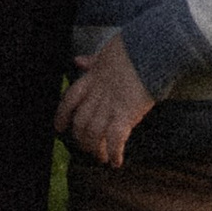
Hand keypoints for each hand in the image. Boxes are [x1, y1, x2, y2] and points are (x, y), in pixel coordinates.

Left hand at [55, 34, 155, 167]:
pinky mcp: (126, 113)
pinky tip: (116, 162)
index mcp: (91, 79)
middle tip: (88, 148)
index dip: (62, 115)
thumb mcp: (106, 51)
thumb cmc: (133, 48)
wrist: (152, 49)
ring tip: (101, 157)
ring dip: (95, 149)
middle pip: (80, 122)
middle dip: (81, 138)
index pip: (69, 100)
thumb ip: (92, 61)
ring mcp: (110, 104)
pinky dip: (114, 153)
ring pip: (93, 133)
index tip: (59, 128)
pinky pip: (115, 138)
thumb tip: (77, 60)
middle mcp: (97, 94)